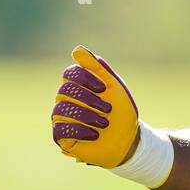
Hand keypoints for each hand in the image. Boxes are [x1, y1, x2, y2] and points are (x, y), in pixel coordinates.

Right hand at [51, 45, 139, 167]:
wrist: (128, 139)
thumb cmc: (121, 112)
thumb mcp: (114, 87)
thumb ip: (98, 67)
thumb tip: (77, 49)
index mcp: (78, 86)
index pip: (70, 73)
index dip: (86, 78)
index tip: (103, 88)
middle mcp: (66, 100)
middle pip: (65, 90)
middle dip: (89, 99)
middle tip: (108, 109)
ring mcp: (62, 118)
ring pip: (62, 109)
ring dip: (86, 115)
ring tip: (104, 123)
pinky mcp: (62, 137)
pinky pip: (60, 129)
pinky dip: (79, 130)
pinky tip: (94, 134)